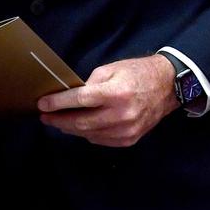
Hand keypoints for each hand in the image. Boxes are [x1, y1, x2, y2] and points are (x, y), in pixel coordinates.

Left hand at [36, 54, 178, 146]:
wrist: (167, 87)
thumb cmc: (137, 73)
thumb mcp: (111, 69)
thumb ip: (89, 84)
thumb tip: (70, 97)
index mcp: (116, 93)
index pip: (80, 101)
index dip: (58, 103)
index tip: (42, 105)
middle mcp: (122, 115)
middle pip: (81, 122)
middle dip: (59, 120)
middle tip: (45, 117)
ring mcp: (127, 130)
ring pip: (89, 134)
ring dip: (70, 129)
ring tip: (57, 122)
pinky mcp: (130, 139)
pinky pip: (101, 140)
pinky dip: (87, 134)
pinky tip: (78, 127)